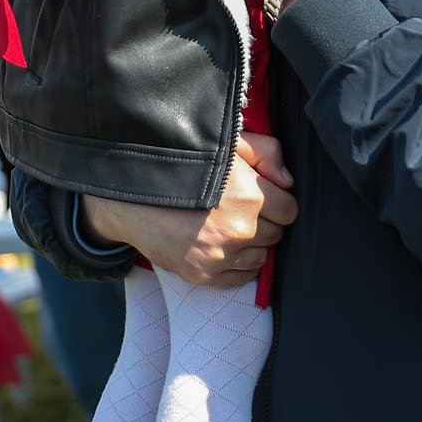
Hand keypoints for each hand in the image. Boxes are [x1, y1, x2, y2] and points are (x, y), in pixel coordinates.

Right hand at [82, 134, 296, 288]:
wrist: (131, 192)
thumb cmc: (182, 163)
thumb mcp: (229, 143)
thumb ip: (268, 154)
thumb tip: (288, 182)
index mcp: (252, 196)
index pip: (289, 210)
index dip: (277, 201)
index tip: (262, 197)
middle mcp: (242, 229)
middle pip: (276, 234)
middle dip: (264, 222)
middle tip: (241, 210)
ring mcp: (223, 256)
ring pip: (260, 258)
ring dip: (251, 245)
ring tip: (228, 227)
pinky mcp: (204, 274)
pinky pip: (239, 278)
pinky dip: (235, 265)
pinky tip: (221, 247)